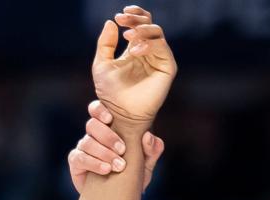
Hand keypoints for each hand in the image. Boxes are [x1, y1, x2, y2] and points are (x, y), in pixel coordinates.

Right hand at [68, 100, 164, 193]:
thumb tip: (148, 136)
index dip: (100, 110)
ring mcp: (83, 149)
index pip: (98, 110)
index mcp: (109, 128)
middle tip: (122, 149)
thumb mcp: (147, 164)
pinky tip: (106, 170)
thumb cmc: (133, 176)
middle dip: (107, 136)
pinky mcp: (76, 163)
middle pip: (92, 124)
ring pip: (86, 142)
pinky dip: (94, 163)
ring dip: (103, 152)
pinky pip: (80, 158)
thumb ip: (152, 150)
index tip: (110, 118)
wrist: (119, 198)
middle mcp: (94, 136)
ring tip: (118, 165)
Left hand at [92, 6, 175, 127]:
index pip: (140, 24)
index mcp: (136, 48)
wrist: (120, 113)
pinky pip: (162, 47)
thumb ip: (105, 43)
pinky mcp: (167, 67)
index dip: (133, 16)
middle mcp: (149, 51)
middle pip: (150, 24)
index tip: (119, 16)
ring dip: (142, 30)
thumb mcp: (101, 64)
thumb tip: (111, 22)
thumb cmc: (110, 93)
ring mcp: (159, 58)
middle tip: (122, 19)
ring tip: (128, 35)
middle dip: (137, 19)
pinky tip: (135, 50)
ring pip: (157, 33)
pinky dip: (148, 44)